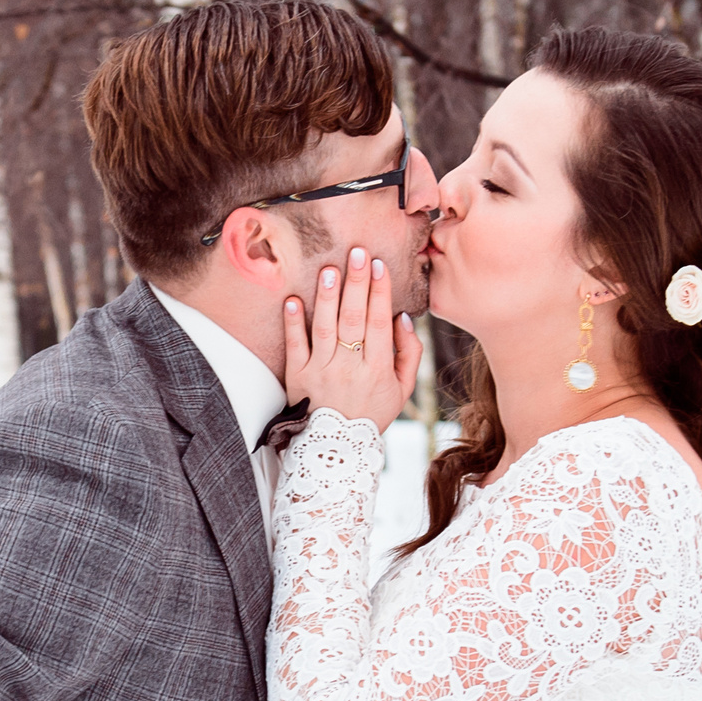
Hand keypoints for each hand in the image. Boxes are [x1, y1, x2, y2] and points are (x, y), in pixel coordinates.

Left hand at [283, 246, 421, 430]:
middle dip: (356, 283)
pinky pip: (295, 346)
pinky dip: (293, 323)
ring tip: (329, 269)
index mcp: (377, 369)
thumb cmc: (372, 412)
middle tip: (356, 253)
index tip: (378, 265)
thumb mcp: (402, 389)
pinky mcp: (298, 376)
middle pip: (353, 318)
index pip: (379, 322)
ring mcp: (321, 371)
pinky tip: (293, 300)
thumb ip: (408, 353)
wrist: (339, 448)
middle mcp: (349, 367)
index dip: (379, 291)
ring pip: (325, 328)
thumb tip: (402, 317)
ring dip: (326, 297)